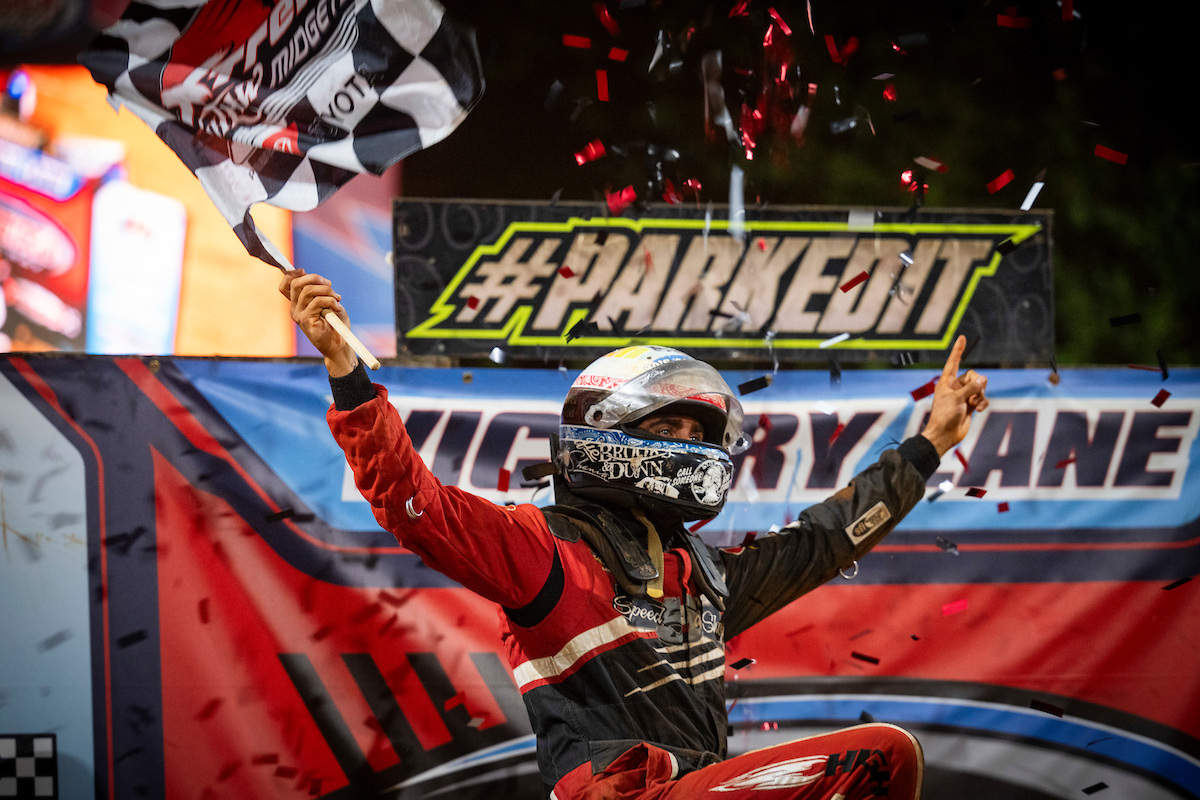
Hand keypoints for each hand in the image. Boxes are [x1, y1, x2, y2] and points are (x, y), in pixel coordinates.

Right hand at [278, 269, 357, 375]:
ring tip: (337, 299)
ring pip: (308, 291)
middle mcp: (295, 309)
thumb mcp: (328, 303)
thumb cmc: (335, 324)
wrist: (339, 345)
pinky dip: (330, 301)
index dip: (292, 274)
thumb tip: (315, 278)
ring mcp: (299, 315)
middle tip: (329, 285)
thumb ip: (319, 291)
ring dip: (327, 291)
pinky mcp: (306, 320)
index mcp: (298, 304)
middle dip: (315, 278)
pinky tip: (337, 308)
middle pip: (296, 283)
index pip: (286, 285)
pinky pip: (317, 302)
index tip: (304, 271)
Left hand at [921, 335, 988, 456]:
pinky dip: (982, 403)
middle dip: (976, 385)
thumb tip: (984, 380)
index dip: (958, 350)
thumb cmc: (945, 416)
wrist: (945, 435)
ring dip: (979, 396)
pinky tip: (977, 410)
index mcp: (946, 382)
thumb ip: (971, 387)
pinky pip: (982, 398)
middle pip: (973, 376)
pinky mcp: (970, 405)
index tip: (962, 337)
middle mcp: (955, 387)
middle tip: (971, 397)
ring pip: (979, 388)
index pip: (953, 362)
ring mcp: (963, 396)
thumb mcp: (957, 398)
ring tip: (972, 406)